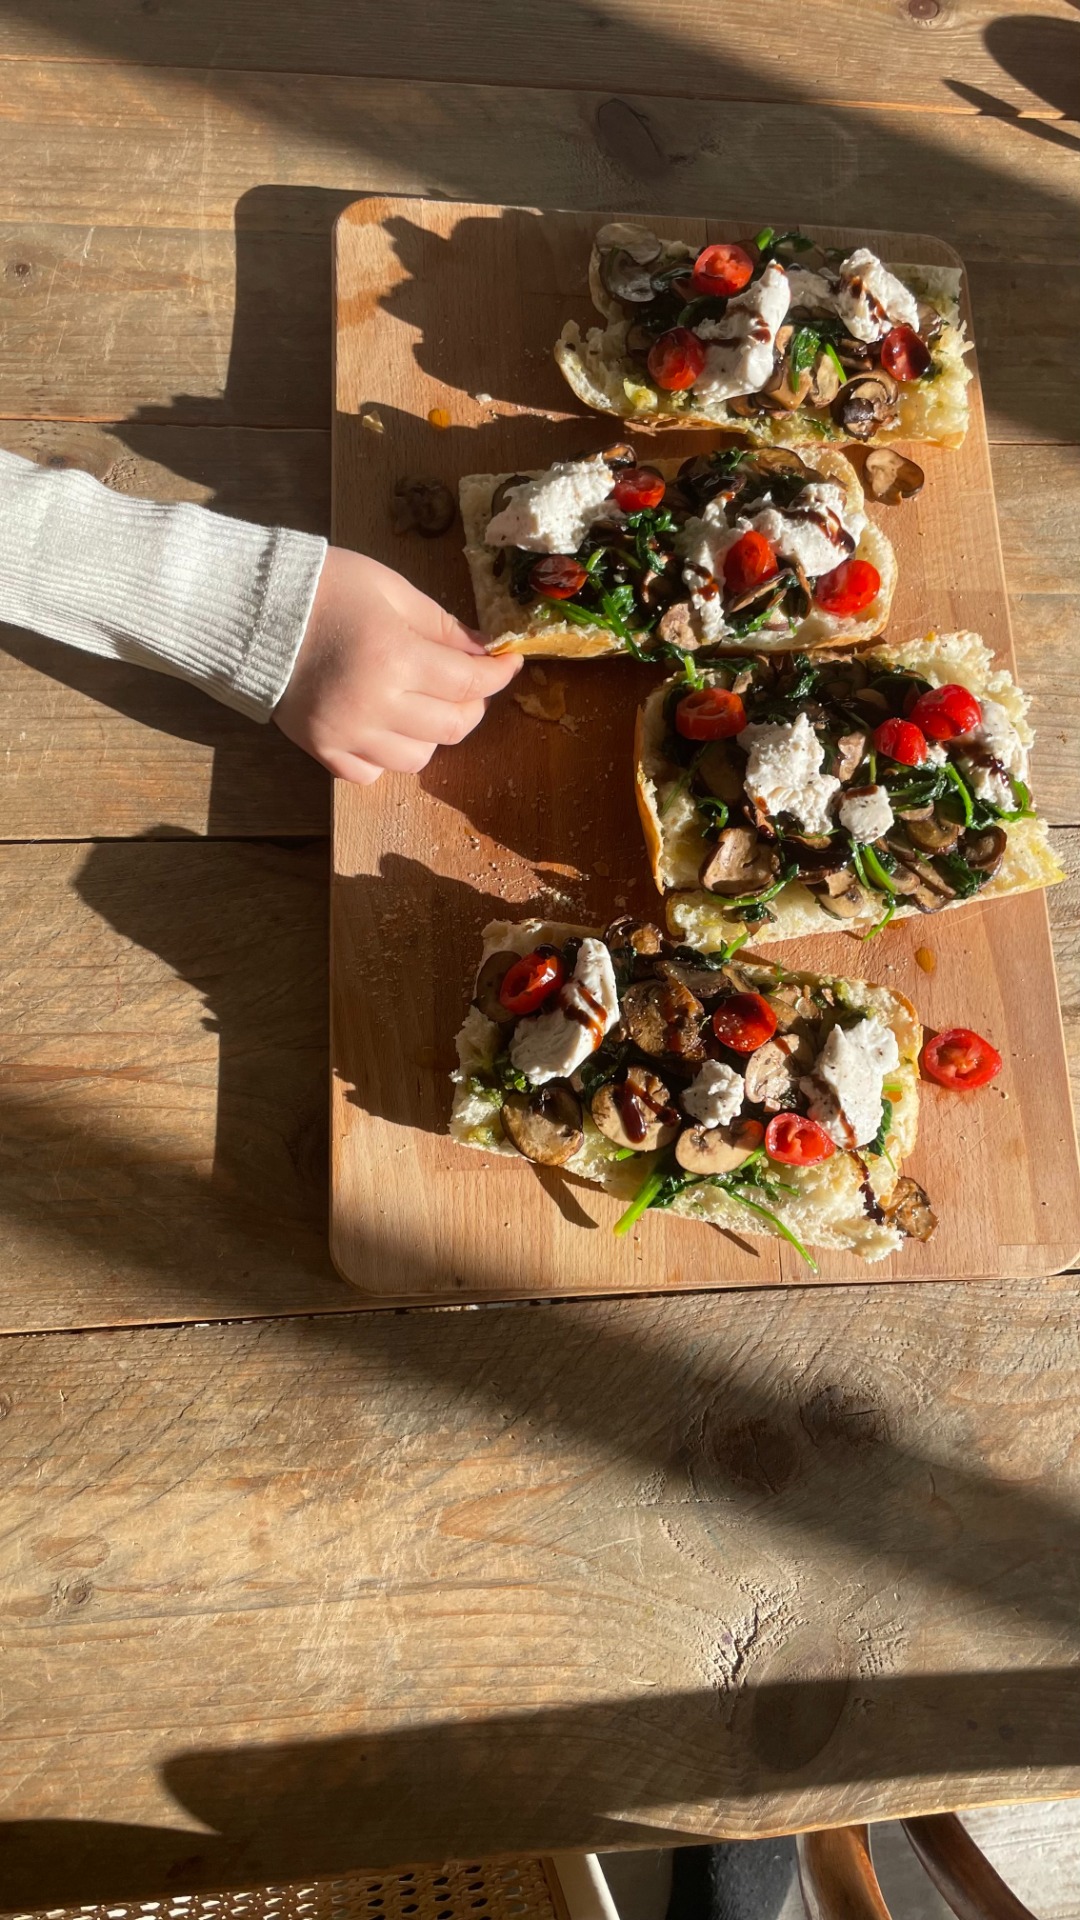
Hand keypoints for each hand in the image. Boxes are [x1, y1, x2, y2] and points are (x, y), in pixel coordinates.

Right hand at [274, 546, 520, 782]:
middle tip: (466, 682)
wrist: (252, 609)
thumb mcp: (392, 590)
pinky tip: (382, 724)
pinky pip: (373, 773)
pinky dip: (387, 754)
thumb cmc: (325, 588)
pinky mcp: (322, 751)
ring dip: (431, 731)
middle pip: (453, 726)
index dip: (498, 674)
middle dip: (472, 704)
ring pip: (418, 757)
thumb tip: (485, 652)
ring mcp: (346, 735)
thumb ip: (442, 626)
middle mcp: (374, 705)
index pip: (470, 682)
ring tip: (419, 701)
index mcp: (395, 657)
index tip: (508, 663)